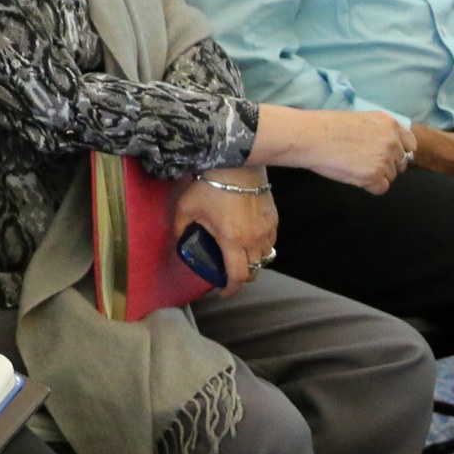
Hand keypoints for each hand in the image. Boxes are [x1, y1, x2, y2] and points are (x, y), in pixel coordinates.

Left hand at [172, 174, 274, 291]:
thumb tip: (179, 243)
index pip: (238, 275)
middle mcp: (254, 238)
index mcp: (232, 239)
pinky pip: (271, 241)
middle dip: (242, 277)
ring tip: (239, 257)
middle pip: (254, 270)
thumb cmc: (209, 185)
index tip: (222, 291)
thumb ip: (181, 229)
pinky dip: (262, 246)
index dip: (231, 288)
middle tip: (229, 274)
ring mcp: (267, 228)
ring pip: (265, 256)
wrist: (236, 162)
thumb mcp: (186, 208)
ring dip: (253, 261)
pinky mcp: (274, 218)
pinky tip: (250, 239)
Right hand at [280, 108, 409, 194]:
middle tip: (364, 162)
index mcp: (389, 124)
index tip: (386, 155)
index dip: (398, 152)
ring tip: (353, 166)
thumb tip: (389, 148)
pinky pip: (381, 188)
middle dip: (386, 165)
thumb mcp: (360, 120)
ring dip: (376, 175)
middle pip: (401, 163)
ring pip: (390, 176)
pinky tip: (353, 175)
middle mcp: (391, 141)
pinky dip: (369, 186)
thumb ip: (379, 132)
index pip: (410, 144)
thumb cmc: (325, 127)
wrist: (309, 137)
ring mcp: (384, 159)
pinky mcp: (373, 176)